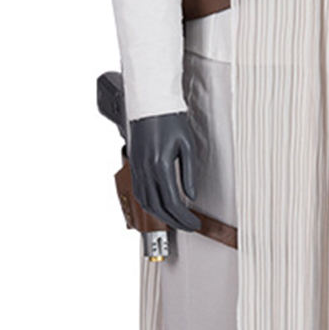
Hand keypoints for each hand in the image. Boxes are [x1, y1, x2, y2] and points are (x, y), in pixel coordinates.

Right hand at [126, 111, 201, 229]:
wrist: (150, 103)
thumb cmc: (170, 120)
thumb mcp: (187, 145)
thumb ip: (189, 173)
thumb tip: (191, 195)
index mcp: (160, 166)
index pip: (173, 202)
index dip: (184, 218)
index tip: (195, 223)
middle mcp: (145, 170)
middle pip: (159, 208)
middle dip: (175, 222)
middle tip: (188, 226)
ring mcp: (137, 169)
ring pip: (146, 203)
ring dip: (161, 216)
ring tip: (176, 220)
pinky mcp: (134, 166)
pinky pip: (139, 193)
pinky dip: (150, 205)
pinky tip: (159, 207)